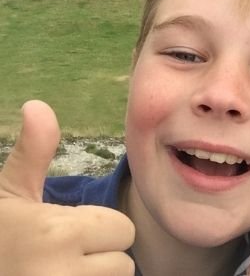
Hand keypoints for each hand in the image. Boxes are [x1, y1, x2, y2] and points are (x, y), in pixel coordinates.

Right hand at [0, 100, 135, 275]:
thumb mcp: (9, 193)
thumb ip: (33, 153)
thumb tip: (37, 104)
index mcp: (56, 235)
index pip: (123, 230)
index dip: (100, 228)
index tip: (66, 231)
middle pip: (122, 264)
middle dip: (100, 258)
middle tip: (60, 257)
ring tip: (58, 271)